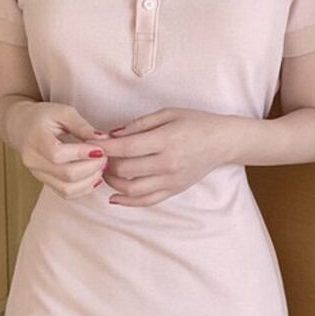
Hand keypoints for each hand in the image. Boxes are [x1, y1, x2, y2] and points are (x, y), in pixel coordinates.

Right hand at [17, 102, 109, 199]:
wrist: (22, 127)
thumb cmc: (43, 117)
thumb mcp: (62, 112)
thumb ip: (82, 126)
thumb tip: (104, 140)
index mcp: (35, 140)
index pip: (58, 154)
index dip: (82, 154)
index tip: (101, 148)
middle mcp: (33, 161)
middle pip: (66, 174)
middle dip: (91, 167)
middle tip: (105, 157)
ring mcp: (38, 175)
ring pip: (67, 189)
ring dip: (90, 181)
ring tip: (100, 167)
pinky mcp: (45, 182)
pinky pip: (66, 194)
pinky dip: (84, 188)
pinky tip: (94, 176)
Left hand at [86, 107, 237, 205]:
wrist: (223, 141)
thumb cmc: (195, 123)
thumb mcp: (168, 114)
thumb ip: (139, 124)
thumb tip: (112, 135)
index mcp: (166, 140)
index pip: (127, 147)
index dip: (105, 147)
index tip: (92, 144)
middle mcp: (168, 163)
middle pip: (126, 170)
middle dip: (106, 164)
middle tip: (98, 157)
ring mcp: (171, 180)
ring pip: (132, 189)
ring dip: (113, 183)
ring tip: (105, 173)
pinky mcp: (174, 190)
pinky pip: (147, 201)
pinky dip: (127, 202)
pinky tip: (114, 197)